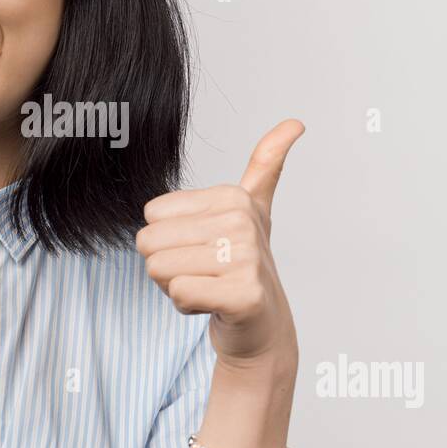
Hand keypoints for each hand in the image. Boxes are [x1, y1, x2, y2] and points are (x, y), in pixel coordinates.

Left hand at [135, 119, 304, 373]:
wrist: (262, 325)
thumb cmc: (242, 265)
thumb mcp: (253, 209)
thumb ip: (266, 165)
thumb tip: (296, 122)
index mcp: (233, 197)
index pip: (152, 216)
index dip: (169, 240)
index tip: (204, 250)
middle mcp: (242, 222)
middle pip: (150, 242)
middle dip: (168, 266)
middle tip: (204, 274)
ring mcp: (246, 259)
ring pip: (160, 269)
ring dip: (177, 287)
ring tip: (211, 288)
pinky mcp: (244, 295)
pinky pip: (179, 293)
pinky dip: (188, 306)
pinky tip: (214, 305)